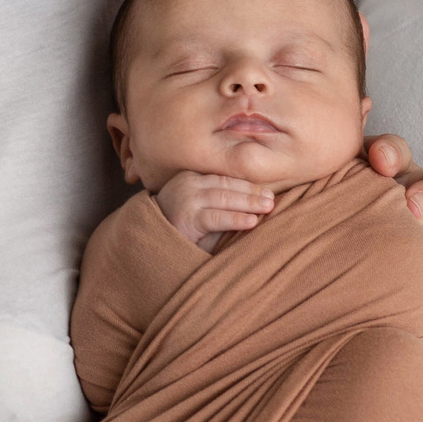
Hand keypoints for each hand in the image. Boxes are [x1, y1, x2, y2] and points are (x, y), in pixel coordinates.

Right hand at [153, 171, 276, 246]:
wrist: (150, 244)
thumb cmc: (180, 229)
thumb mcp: (199, 209)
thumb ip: (218, 203)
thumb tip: (254, 203)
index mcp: (192, 177)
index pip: (225, 179)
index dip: (248, 185)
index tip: (268, 191)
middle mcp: (188, 183)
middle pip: (227, 185)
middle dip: (253, 192)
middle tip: (272, 201)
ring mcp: (186, 199)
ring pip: (224, 197)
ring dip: (249, 203)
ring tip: (268, 208)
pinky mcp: (186, 217)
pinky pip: (216, 217)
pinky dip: (236, 218)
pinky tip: (252, 222)